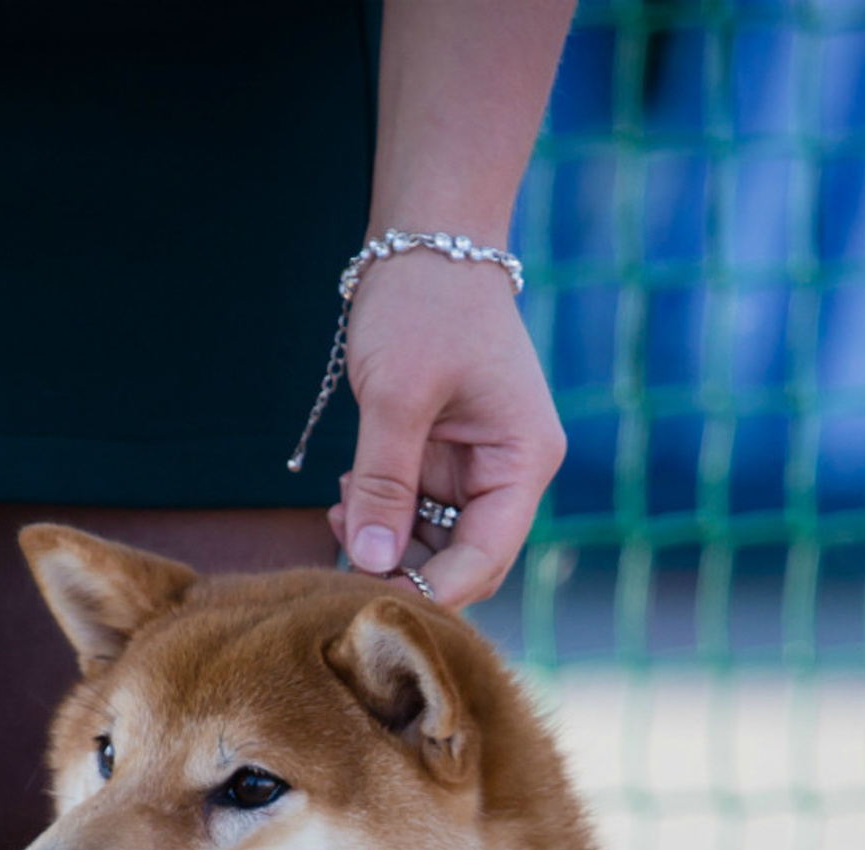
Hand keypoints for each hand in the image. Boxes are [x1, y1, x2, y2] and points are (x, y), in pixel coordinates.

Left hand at [329, 249, 566, 607]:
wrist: (426, 237)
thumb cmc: (424, 303)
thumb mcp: (397, 393)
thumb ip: (385, 482)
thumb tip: (371, 562)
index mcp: (523, 461)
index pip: (485, 557)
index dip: (433, 589)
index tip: (375, 598)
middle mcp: (509, 473)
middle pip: (462, 559)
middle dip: (405, 565)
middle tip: (345, 551)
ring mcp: (478, 468)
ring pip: (435, 540)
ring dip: (387, 540)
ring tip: (341, 509)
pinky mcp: (447, 458)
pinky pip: (418, 510)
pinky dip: (383, 511)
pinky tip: (349, 493)